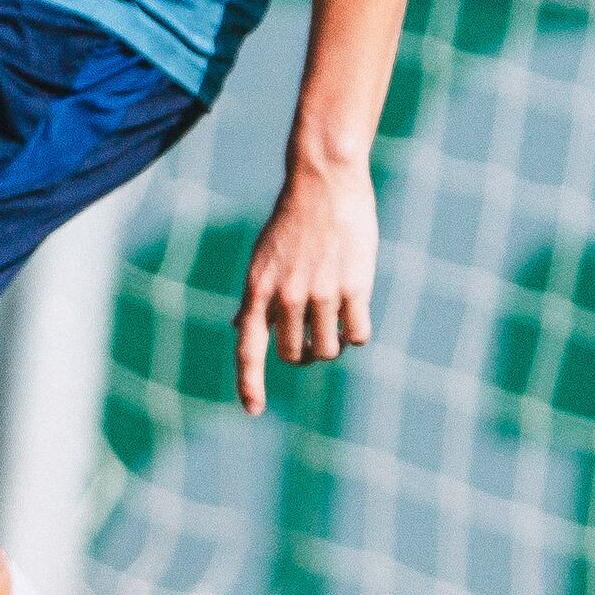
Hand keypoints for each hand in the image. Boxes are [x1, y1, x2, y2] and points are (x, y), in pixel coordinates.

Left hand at [233, 155, 377, 412]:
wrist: (323, 183)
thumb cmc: (292, 222)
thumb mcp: (262, 259)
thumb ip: (254, 297)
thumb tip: (237, 328)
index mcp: (257, 290)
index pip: (248, 348)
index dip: (249, 383)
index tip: (252, 411)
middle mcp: (286, 297)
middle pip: (294, 355)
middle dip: (304, 353)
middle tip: (312, 337)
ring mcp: (320, 294)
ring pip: (328, 350)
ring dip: (332, 343)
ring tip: (334, 319)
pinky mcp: (354, 289)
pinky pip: (358, 335)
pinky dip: (357, 332)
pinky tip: (355, 314)